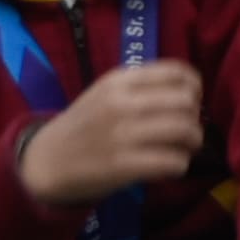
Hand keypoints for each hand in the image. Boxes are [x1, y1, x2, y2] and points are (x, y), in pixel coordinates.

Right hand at [17, 60, 205, 206]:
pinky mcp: (121, 166)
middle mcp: (121, 103)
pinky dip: (179, 165)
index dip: (194, 88)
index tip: (190, 101)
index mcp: (119, 80)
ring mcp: (121, 135)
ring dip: (193, 142)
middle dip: (195, 117)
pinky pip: (172, 161)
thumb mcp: (107, 93)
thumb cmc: (84, 125)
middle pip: (186, 102)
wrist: (44, 162)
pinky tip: (170, 167)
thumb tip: (191, 93)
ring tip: (183, 149)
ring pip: (185, 131)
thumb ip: (143, 86)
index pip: (177, 73)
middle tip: (187, 129)